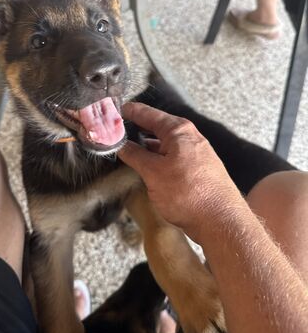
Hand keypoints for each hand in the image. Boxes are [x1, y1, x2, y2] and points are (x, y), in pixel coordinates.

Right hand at [118, 103, 242, 240]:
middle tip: (114, 131)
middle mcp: (188, 137)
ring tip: (125, 147)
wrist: (221, 221)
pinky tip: (146, 165)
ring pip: (163, 143)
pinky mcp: (196, 169)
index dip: (128, 111)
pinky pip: (171, 156)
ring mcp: (194, 153)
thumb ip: (135, 155)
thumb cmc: (188, 193)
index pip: (147, 113)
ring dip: (145, 145)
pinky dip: (156, 157)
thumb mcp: (153, 172)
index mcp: (178, 130)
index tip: (111, 111)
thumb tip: (119, 143)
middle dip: (135, 128)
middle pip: (156, 126)